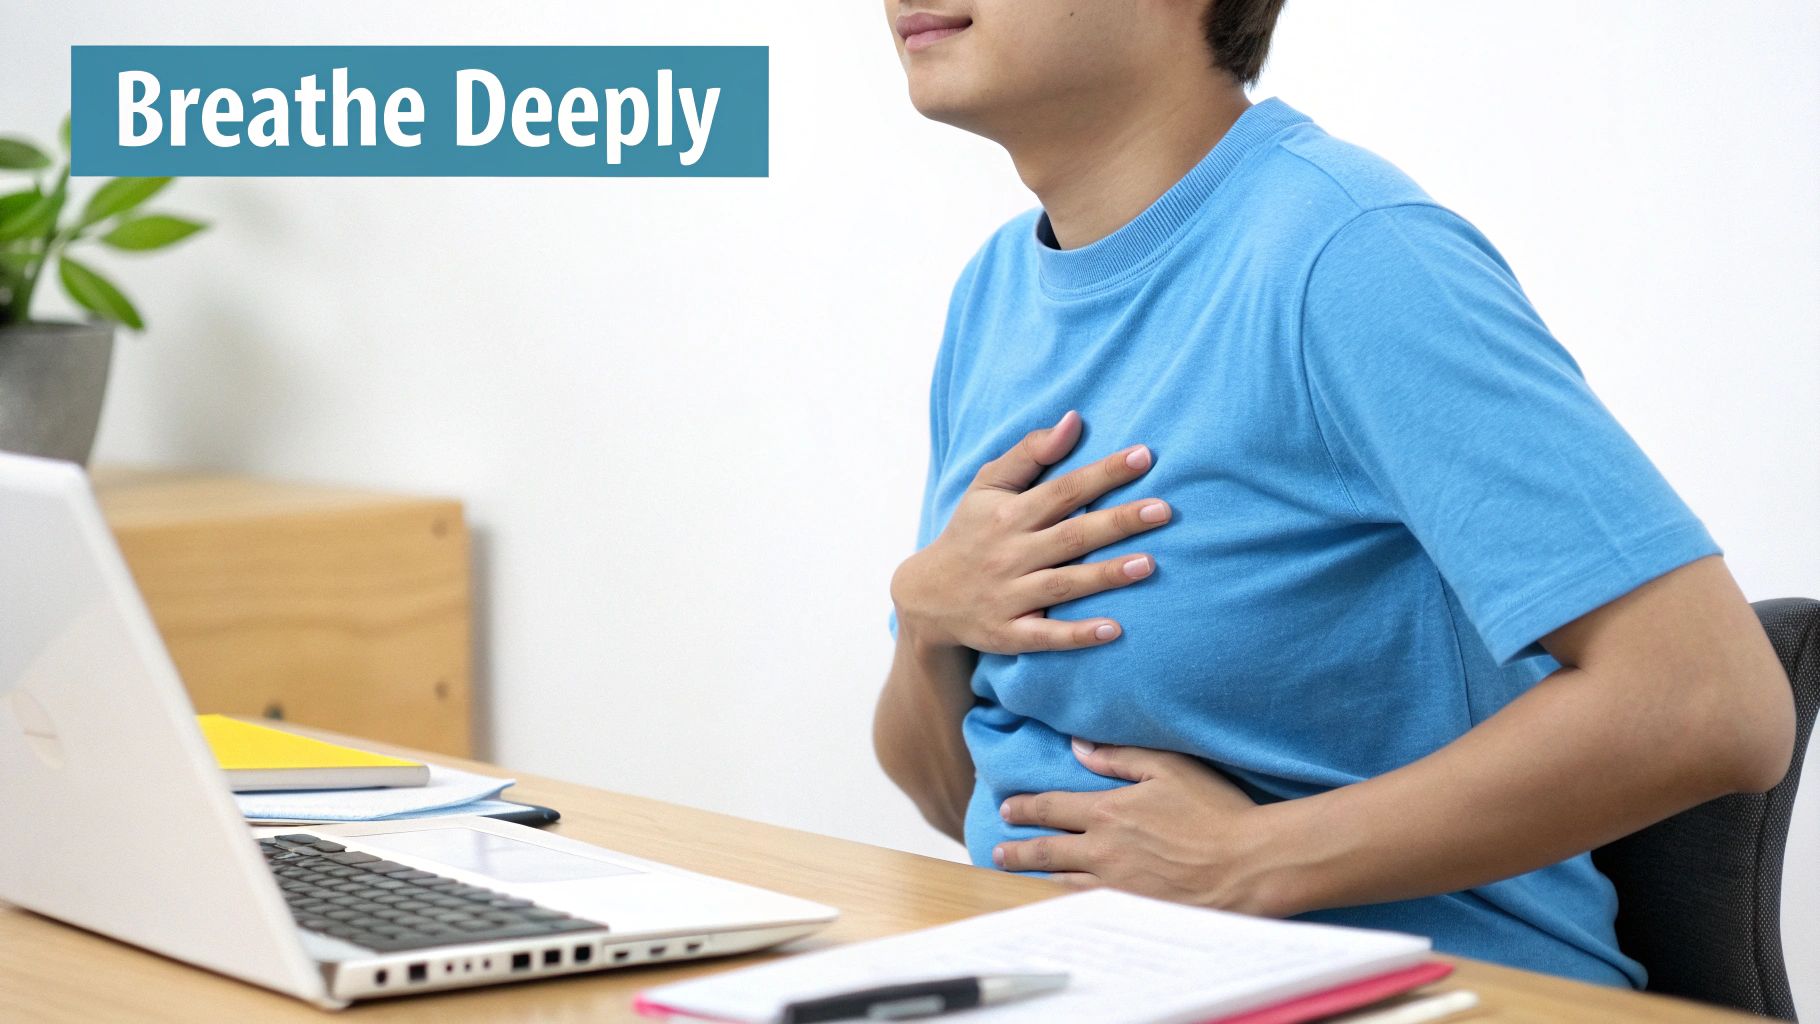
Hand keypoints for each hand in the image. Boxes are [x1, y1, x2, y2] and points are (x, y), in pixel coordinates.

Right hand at [889, 410, 1171, 655]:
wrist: (927, 597)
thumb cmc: (970, 532)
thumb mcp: (987, 487)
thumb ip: (1029, 453)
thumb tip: (1074, 420)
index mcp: (1010, 515)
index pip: (1064, 489)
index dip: (1104, 473)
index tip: (1145, 456)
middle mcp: (1011, 554)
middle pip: (1072, 536)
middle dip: (1118, 522)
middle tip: (1163, 510)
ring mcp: (1010, 596)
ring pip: (1064, 584)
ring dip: (1105, 575)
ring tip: (1149, 564)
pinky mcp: (1009, 633)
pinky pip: (1046, 635)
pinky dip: (1078, 635)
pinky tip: (1113, 630)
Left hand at [993, 739, 1287, 915]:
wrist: (1247, 865)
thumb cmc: (1215, 812)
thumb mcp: (1169, 767)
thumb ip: (1120, 756)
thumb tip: (1079, 747)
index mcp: (1108, 811)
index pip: (1052, 808)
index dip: (1025, 807)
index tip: (1007, 808)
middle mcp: (1103, 851)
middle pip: (1046, 851)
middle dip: (1017, 850)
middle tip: (997, 852)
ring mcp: (1115, 885)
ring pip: (1061, 883)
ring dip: (1035, 879)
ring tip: (1017, 878)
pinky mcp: (1131, 910)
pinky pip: (1087, 907)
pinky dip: (1064, 904)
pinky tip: (1056, 904)